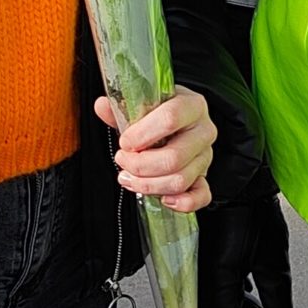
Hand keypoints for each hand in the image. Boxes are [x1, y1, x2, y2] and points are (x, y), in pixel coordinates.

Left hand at [97, 89, 214, 212]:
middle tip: (122, 161)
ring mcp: (205, 156)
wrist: (179, 123)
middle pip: (174, 157)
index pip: (170, 118)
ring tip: (129, 178)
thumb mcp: (142, 106)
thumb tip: (102, 106)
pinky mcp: (204, 177)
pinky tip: (164, 199)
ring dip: (149, 185)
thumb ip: (120, 108)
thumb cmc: (159, 115)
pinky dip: (182, 202)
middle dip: (140, 165)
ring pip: (180, 180)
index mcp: (191, 105)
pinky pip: (201, 196)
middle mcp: (203, 131)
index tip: (124, 142)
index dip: (142, 134)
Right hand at [198, 194, 294, 307]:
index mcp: (215, 280)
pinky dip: (233, 292)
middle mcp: (203, 275)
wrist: (231, 172)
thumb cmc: (248, 206)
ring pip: (217, 299)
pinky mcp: (206, 251)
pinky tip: (248, 294)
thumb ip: (276, 289)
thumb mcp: (272, 252)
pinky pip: (216, 280)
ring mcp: (202, 263)